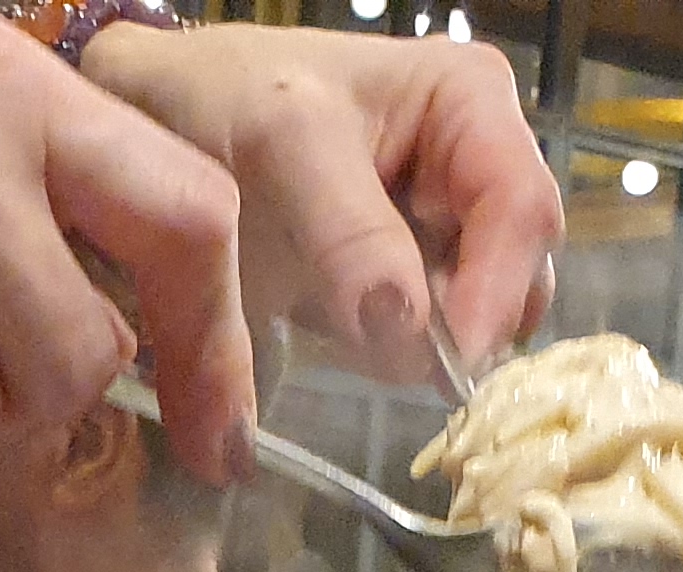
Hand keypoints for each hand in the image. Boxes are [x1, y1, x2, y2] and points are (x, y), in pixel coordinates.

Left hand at [75, 23, 554, 381]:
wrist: (160, 116)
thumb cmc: (226, 99)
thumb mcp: (288, 145)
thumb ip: (352, 234)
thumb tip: (411, 332)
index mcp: (472, 102)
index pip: (522, 209)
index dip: (498, 289)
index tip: (454, 361)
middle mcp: (475, 166)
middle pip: (516, 271)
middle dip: (464, 325)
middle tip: (391, 357)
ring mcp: (442, 231)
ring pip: (476, 317)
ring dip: (423, 346)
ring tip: (344, 326)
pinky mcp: (401, 285)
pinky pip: (423, 341)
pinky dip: (390, 354)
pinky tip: (337, 331)